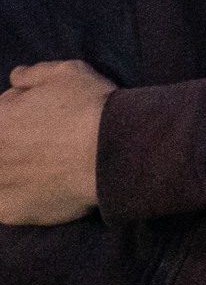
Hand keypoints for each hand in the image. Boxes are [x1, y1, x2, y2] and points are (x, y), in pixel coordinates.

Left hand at [0, 62, 113, 224]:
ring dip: (10, 171)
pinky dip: (15, 198)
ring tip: (39, 167)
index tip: (31, 116)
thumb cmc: (89, 107)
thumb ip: (33, 74)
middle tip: (40, 144)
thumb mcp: (66, 72)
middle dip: (12, 143)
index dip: (13, 114)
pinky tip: (38, 189)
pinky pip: (2, 207)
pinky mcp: (10, 212)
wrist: (116, 152)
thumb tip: (16, 77)